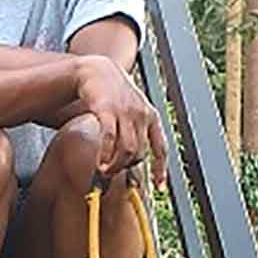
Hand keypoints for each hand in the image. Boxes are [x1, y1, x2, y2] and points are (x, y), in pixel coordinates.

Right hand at [62, 56, 166, 185]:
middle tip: (111, 173)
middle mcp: (142, 115)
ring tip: (104, 170)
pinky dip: (105, 154)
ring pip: (127, 150)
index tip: (159, 187)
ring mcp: (125, 112)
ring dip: (115, 166)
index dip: (161, 169)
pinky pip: (109, 138)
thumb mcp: (131, 110)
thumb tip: (132, 157)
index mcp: (151, 117)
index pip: (161, 148)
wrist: (97, 70)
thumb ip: (134, 132)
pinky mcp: (107, 110)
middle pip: (139, 153)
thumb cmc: (113, 94)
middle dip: (125, 168)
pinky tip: (99, 163)